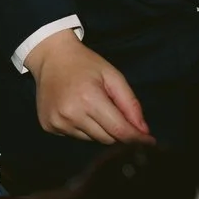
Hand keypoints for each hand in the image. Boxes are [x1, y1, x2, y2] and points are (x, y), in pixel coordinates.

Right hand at [25, 31, 152, 144]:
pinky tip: (76, 111)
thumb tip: (143, 131)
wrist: (51, 56)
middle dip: (117, 131)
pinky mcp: (49, 126)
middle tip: (114, 112)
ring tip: (91, 108)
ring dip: (98, 129)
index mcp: (89, 98)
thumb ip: (130, 103)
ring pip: (92, 140)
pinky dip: (81, 128)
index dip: (136, 138)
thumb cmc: (85, 64)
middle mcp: (71, 114)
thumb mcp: (112, 76)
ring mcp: (57, 122)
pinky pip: (75, 137)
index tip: (149, 141)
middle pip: (107, 139)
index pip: (119, 130)